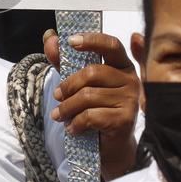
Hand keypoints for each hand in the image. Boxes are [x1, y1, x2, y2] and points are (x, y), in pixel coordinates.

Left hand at [43, 29, 138, 180]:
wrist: (111, 145)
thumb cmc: (95, 107)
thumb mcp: (77, 82)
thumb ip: (64, 59)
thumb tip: (49, 36)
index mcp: (121, 65)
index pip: (111, 45)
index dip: (92, 40)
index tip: (71, 41)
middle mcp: (131, 80)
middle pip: (92, 73)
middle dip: (68, 85)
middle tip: (56, 96)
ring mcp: (130, 100)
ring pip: (88, 96)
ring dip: (67, 107)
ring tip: (60, 115)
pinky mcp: (125, 120)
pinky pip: (91, 116)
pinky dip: (76, 123)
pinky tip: (72, 128)